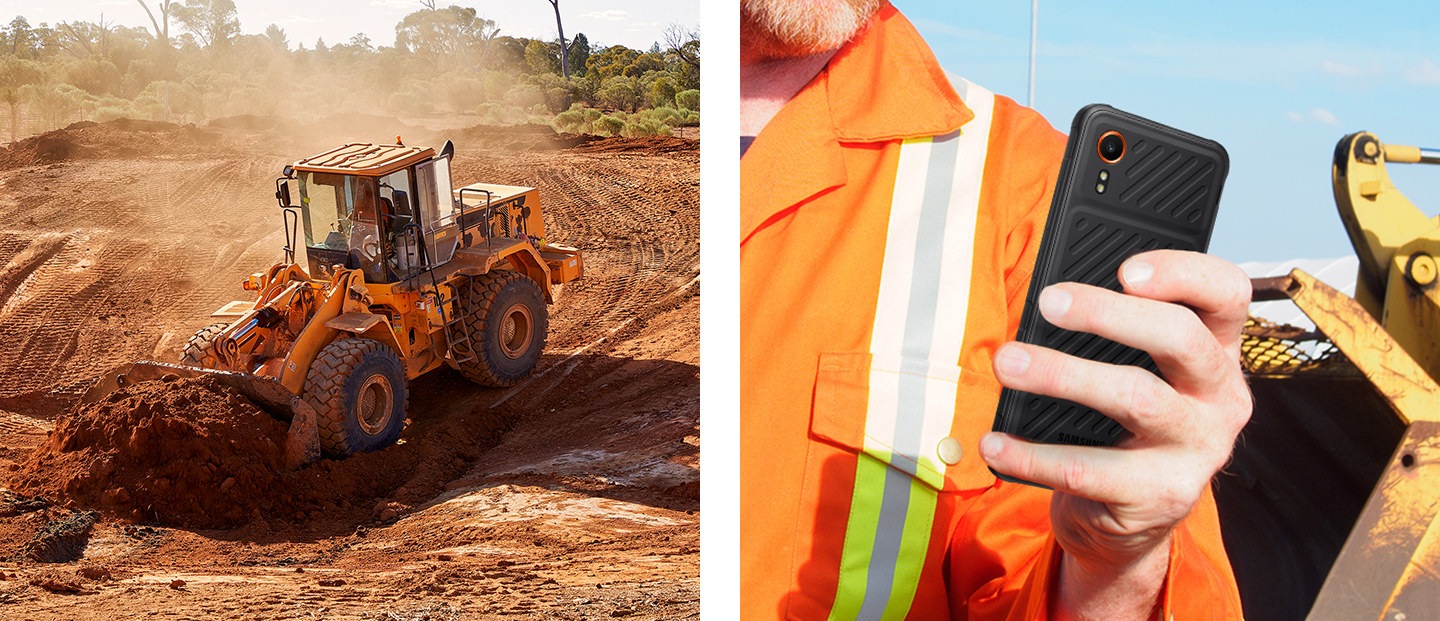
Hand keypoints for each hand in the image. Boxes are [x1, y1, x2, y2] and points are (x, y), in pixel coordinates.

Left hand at [980, 250, 1251, 619]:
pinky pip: (1089, 470)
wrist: (1130, 515)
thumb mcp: (1137, 372)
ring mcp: (1198, 449)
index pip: (1227, 293)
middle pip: (1180, 337)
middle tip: (1049, 302)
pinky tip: (996, 443)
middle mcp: (1221, 396)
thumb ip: (1114, 336)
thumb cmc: (1124, 423)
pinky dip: (1033, 455)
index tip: (1124, 268)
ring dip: (1062, 375)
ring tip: (1009, 363)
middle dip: (1109, 314)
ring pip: (1135, 398)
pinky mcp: (1162, 495)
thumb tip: (1052, 303)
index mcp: (1218, 350)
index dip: (1182, 273)